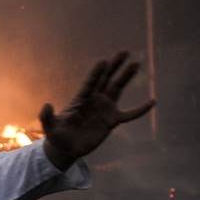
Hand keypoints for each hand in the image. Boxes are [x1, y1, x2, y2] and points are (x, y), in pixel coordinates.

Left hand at [39, 51, 155, 169]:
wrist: (66, 148)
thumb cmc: (57, 135)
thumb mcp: (50, 127)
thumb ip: (47, 117)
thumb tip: (46, 105)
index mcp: (81, 99)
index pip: (90, 83)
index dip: (96, 73)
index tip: (103, 62)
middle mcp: (94, 100)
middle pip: (106, 79)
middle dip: (114, 66)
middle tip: (124, 52)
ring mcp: (104, 109)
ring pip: (117, 90)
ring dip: (126, 77)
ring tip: (136, 64)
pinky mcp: (111, 121)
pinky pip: (129, 114)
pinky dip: (140, 110)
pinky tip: (152, 102)